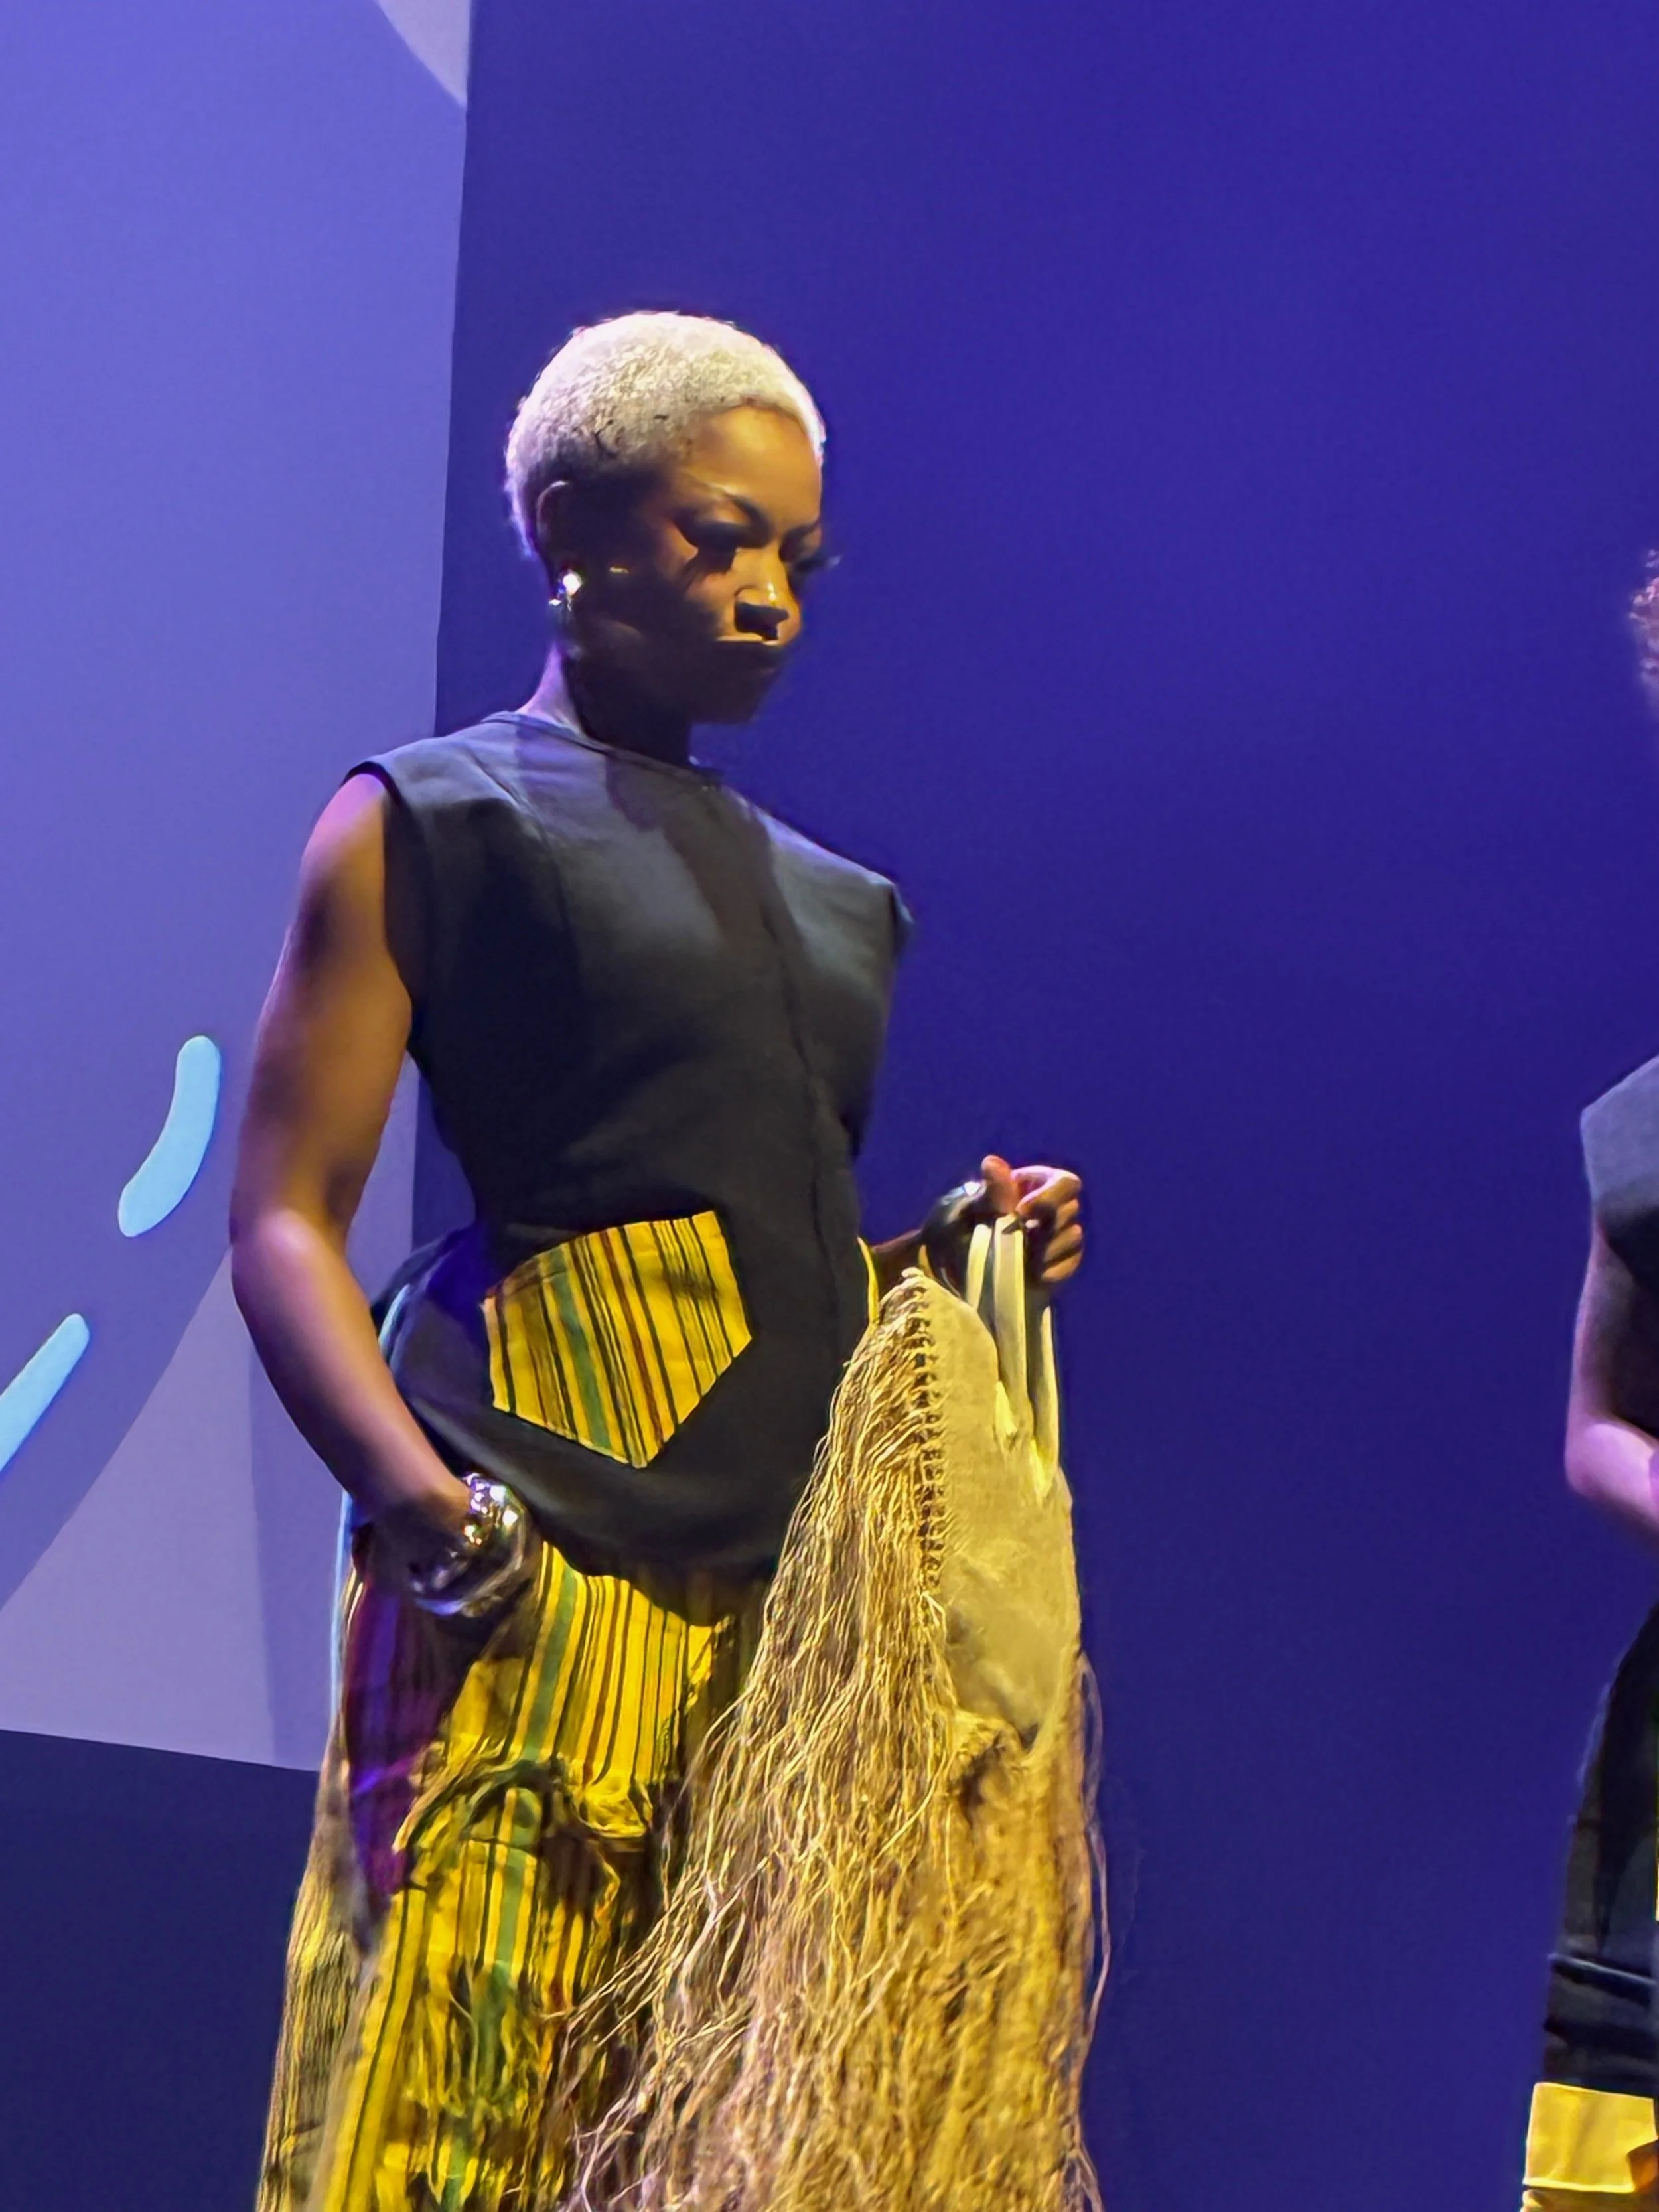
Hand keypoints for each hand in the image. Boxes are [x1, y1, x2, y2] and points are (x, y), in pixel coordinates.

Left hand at [979, 1155, 1083, 1287]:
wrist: (972, 1268)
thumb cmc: (971, 1229)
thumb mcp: (976, 1211)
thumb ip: (993, 1192)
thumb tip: (991, 1162)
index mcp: (1038, 1185)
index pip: (1065, 1182)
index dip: (1049, 1197)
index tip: (1021, 1211)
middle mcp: (1057, 1206)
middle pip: (1069, 1210)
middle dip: (1042, 1227)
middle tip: (1017, 1239)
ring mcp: (1064, 1233)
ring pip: (1073, 1236)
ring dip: (1046, 1249)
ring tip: (1021, 1257)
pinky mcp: (1066, 1260)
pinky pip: (1071, 1263)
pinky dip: (1052, 1270)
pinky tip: (1033, 1274)